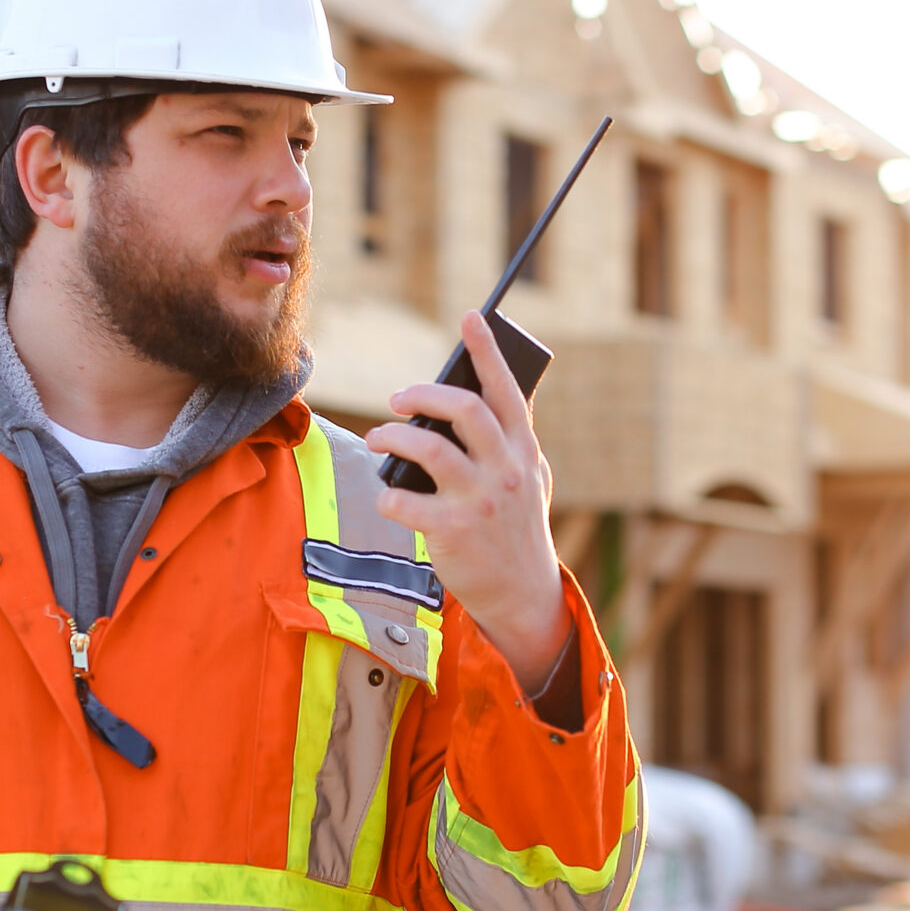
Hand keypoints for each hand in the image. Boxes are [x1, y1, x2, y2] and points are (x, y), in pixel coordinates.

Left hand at [369, 311, 569, 685]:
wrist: (524, 593)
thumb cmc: (517, 528)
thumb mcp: (530, 479)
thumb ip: (510, 440)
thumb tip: (479, 394)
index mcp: (524, 451)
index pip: (506, 390)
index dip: (487, 351)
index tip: (471, 317)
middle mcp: (506, 470)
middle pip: (464, 409)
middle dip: (424, 394)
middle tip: (398, 399)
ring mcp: (480, 500)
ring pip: (429, 448)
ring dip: (395, 436)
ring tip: (379, 438)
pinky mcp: (452, 531)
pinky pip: (405, 500)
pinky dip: (389, 493)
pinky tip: (388, 495)